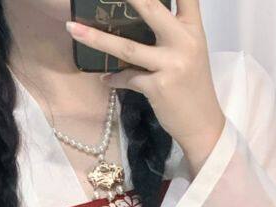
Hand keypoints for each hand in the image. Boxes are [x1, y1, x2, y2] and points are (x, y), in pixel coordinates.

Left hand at [65, 0, 225, 171]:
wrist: (203, 126)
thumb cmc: (192, 87)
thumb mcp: (190, 53)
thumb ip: (170, 32)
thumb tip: (137, 20)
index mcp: (194, 29)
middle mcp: (184, 42)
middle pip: (150, 8)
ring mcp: (171, 65)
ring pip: (127, 47)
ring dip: (96, 38)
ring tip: (73, 28)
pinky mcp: (158, 87)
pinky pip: (127, 78)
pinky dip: (115, 78)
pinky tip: (105, 78)